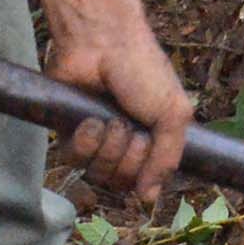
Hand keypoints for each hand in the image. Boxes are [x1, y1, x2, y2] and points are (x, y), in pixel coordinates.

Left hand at [44, 18, 193, 201]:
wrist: (102, 45)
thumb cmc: (143, 71)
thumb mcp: (173, 113)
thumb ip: (168, 159)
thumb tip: (149, 200)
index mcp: (154, 137)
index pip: (148, 179)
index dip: (147, 171)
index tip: (149, 145)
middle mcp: (127, 143)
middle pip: (122, 182)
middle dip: (127, 157)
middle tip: (129, 127)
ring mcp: (98, 140)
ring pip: (97, 174)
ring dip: (106, 148)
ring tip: (108, 120)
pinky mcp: (70, 134)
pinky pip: (75, 160)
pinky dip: (84, 142)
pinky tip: (89, 120)